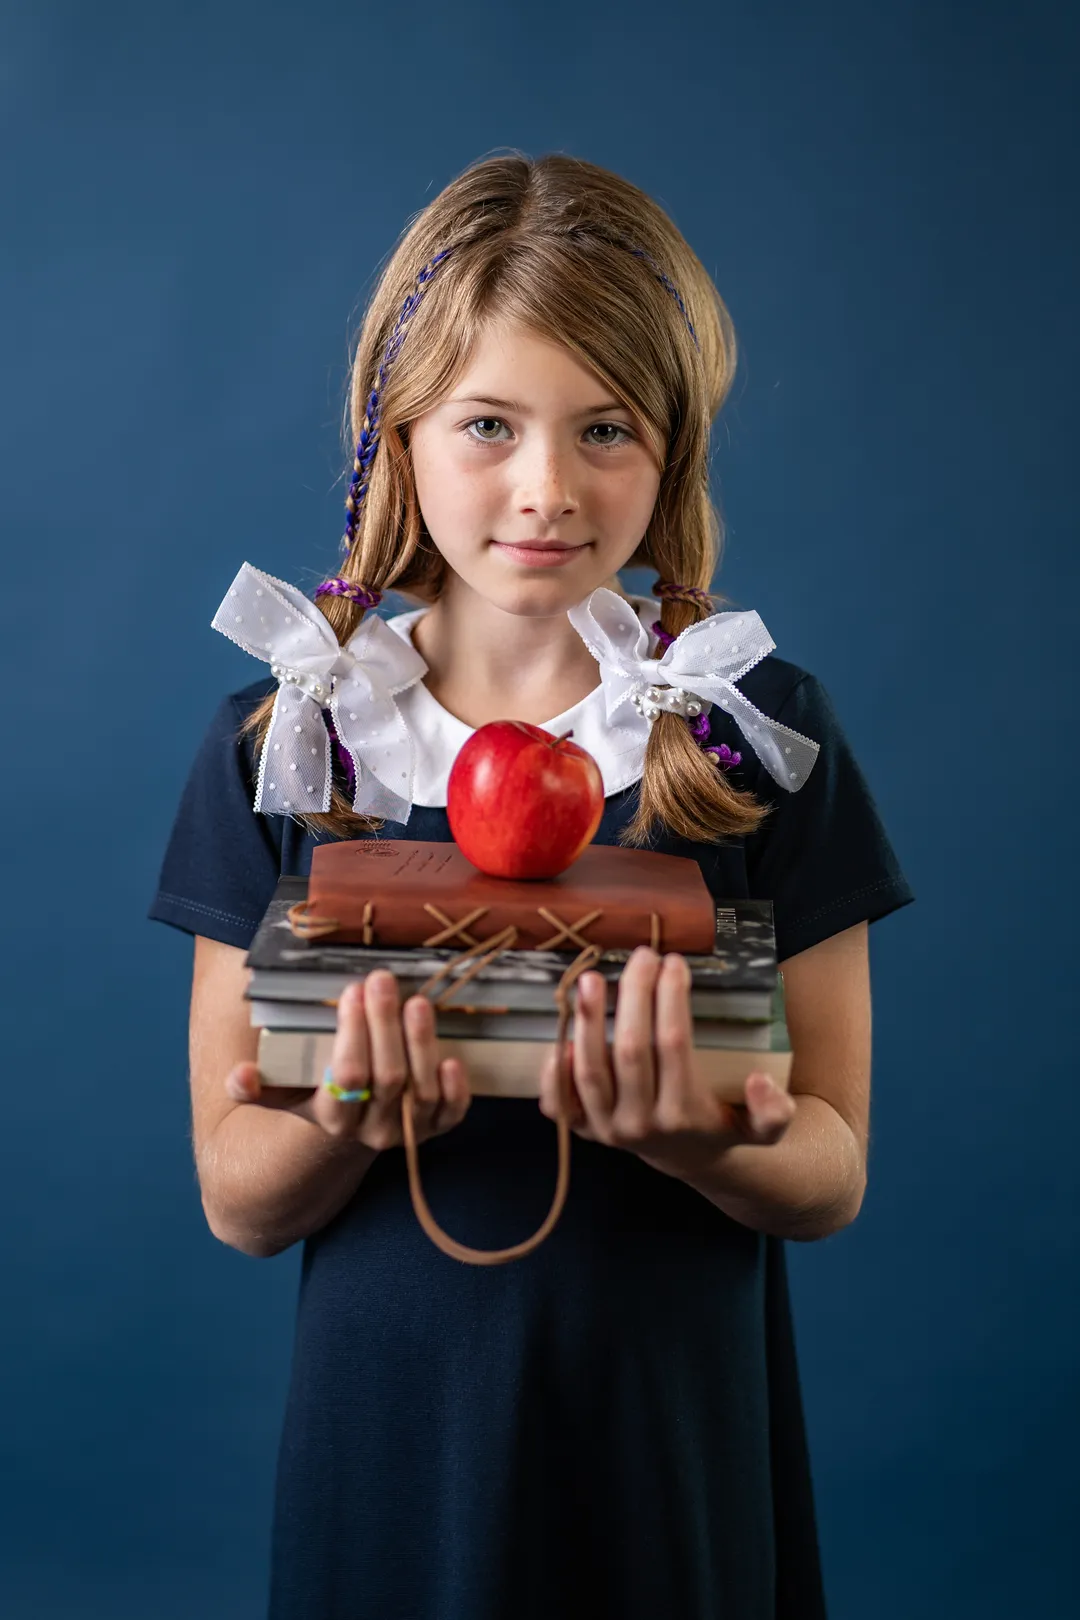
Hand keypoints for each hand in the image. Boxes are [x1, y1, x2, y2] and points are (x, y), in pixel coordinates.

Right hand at [224, 970, 470, 1150]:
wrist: (346, 1137)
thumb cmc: (312, 1098)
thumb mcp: (280, 1094)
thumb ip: (256, 1087)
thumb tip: (239, 1076)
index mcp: (332, 1119)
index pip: (346, 1078)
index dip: (353, 1035)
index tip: (352, 991)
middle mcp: (372, 1130)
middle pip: (387, 1078)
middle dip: (385, 1025)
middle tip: (382, 980)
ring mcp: (407, 1131)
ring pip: (421, 1092)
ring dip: (422, 1045)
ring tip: (418, 1001)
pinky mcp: (435, 1128)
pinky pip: (451, 1116)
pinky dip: (457, 1091)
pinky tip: (454, 1059)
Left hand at [538, 946, 795, 1180]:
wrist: (686, 1159)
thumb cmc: (720, 1125)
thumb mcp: (761, 1129)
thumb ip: (774, 1112)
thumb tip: (760, 1082)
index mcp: (683, 1115)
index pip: (673, 1044)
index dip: (671, 998)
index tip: (674, 962)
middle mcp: (640, 1124)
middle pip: (630, 1051)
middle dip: (633, 996)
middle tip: (641, 955)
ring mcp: (606, 1129)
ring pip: (590, 1071)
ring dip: (587, 1022)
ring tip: (591, 978)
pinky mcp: (582, 1130)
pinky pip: (558, 1102)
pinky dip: (555, 1069)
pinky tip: (563, 1032)